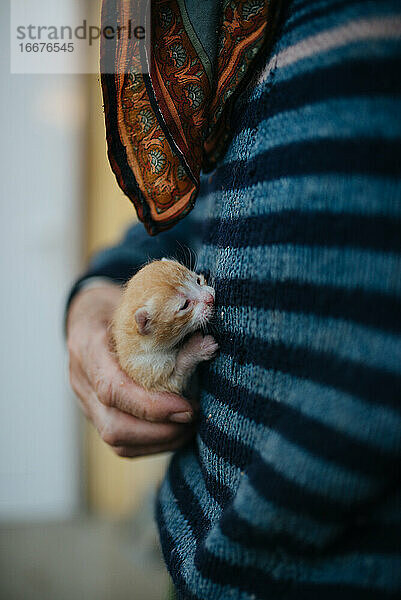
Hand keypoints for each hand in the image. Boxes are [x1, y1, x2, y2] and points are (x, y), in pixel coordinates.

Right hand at [67, 282, 195, 457]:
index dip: (151, 405)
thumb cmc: (119, 306)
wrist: (89, 313)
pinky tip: (176, 430)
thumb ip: (163, 327)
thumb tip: (206, 344)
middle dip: (160, 430)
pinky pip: (121, 443)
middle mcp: (81, 379)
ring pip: (117, 440)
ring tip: (190, 425)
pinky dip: (152, 443)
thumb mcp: (138, 304)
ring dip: (160, 440)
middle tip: (194, 417)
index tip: (187, 407)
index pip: (112, 388)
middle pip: (114, 425)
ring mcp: (85, 400)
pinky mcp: (96, 414)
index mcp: (88, 346)